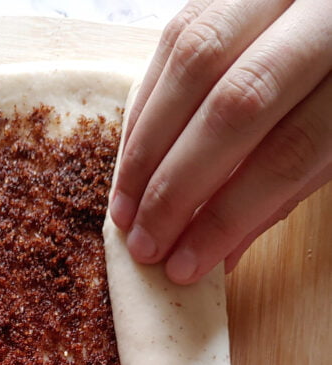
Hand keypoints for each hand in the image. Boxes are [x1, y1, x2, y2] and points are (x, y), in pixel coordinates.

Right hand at [110, 0, 331, 283]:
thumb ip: (283, 190)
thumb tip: (216, 256)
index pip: (288, 154)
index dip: (228, 218)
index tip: (184, 266)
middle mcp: (321, 18)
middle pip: (235, 107)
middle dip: (176, 188)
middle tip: (144, 245)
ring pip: (194, 62)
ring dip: (146, 149)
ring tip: (125, 210)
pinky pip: (176, 34)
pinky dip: (146, 105)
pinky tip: (131, 158)